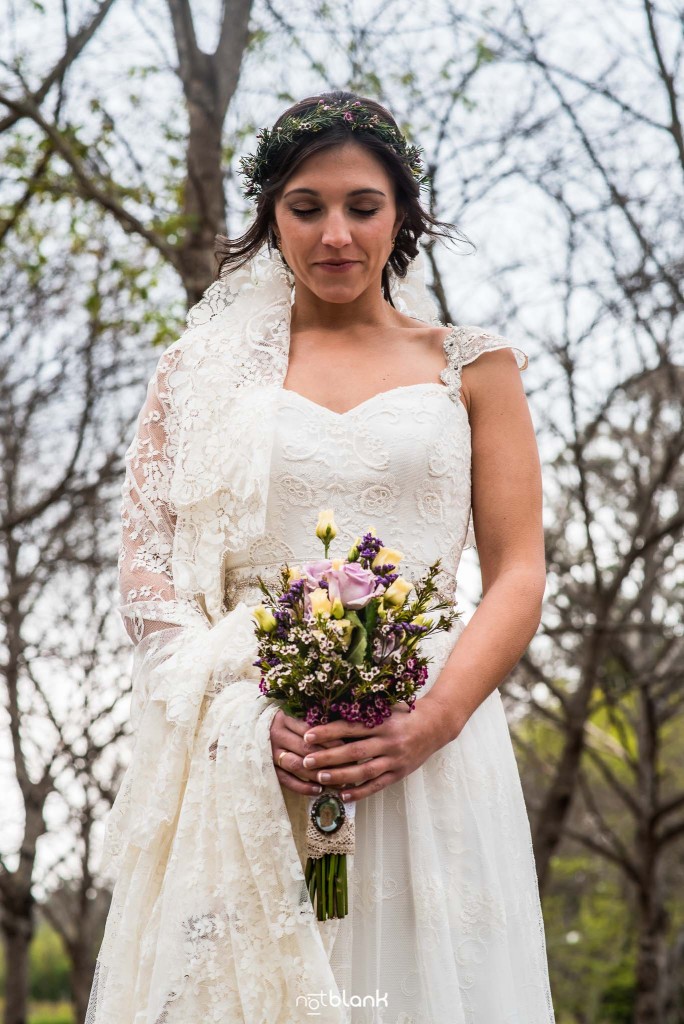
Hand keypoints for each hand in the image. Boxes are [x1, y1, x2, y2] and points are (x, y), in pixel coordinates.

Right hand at [270, 708, 351, 796]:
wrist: (251, 729)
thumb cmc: (280, 723)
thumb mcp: (292, 715)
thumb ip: (311, 722)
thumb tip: (342, 732)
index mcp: (283, 719)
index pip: (310, 731)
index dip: (329, 739)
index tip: (347, 746)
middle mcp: (275, 736)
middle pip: (305, 749)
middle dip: (328, 759)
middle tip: (348, 766)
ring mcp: (270, 754)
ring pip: (297, 765)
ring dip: (318, 774)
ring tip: (337, 781)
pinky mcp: (268, 769)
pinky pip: (286, 780)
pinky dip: (303, 787)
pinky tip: (319, 790)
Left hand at [297, 698, 445, 803]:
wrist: (437, 724)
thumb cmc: (406, 712)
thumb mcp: (387, 706)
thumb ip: (365, 711)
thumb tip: (332, 711)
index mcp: (383, 722)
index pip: (350, 727)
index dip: (328, 731)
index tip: (307, 735)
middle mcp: (389, 741)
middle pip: (354, 751)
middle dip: (328, 756)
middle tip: (306, 760)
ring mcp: (395, 759)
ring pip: (364, 771)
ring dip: (340, 775)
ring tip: (320, 777)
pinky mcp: (399, 773)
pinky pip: (377, 785)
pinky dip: (359, 791)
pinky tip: (342, 794)